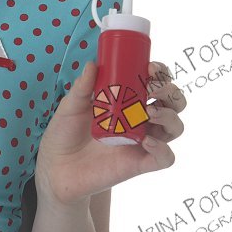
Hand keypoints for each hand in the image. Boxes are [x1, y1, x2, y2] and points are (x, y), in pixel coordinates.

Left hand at [35, 60, 186, 206]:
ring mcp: (142, 142)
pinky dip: (162, 149)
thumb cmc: (64, 134)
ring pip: (175, 128)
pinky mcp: (140, 164)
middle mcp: (141, 120)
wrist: (56, 167)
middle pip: (174, 103)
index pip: (157, 83)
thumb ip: (82, 87)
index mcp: (129, 101)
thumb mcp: (70, 106)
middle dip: (170, 92)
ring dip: (169, 116)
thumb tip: (92, 64)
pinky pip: (165, 158)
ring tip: (149, 113)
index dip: (162, 73)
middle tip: (151, 89)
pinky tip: (146, 141)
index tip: (150, 67)